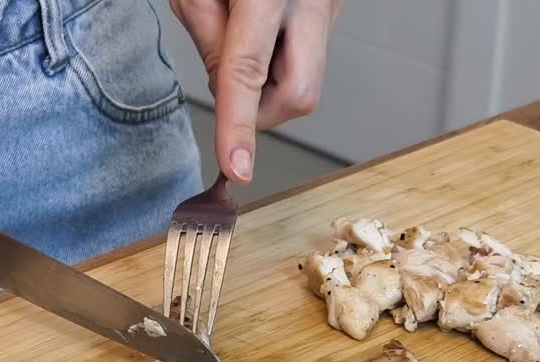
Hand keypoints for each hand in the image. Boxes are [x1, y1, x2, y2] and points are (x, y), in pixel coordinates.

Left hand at [169, 0, 342, 184]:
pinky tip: (264, 23)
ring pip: (303, 82)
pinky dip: (277, 55)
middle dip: (260, 108)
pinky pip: (304, 56)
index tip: (236, 167)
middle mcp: (313, 1)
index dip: (239, 126)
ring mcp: (332, 7)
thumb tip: (223, 85)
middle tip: (232, 78)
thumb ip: (205, 29)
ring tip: (247, 29)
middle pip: (298, 95)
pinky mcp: (335, 9)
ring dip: (267, 77)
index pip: (248, 71)